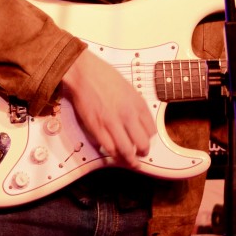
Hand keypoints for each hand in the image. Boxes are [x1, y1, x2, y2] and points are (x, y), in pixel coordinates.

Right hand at [61, 48, 156, 167]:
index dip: (149, 138)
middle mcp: (128, 115)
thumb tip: (139, 122)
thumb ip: (135, 105)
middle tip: (140, 154)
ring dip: (130, 160)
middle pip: (143, 143)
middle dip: (143, 152)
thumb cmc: (104, 76)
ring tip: (131, 163)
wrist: (83, 72)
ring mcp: (112, 123)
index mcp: (138, 104)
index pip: (151, 130)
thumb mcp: (128, 88)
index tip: (145, 139)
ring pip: (126, 151)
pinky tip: (114, 154)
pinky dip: (113, 154)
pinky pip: (109, 148)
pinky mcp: (97, 128)